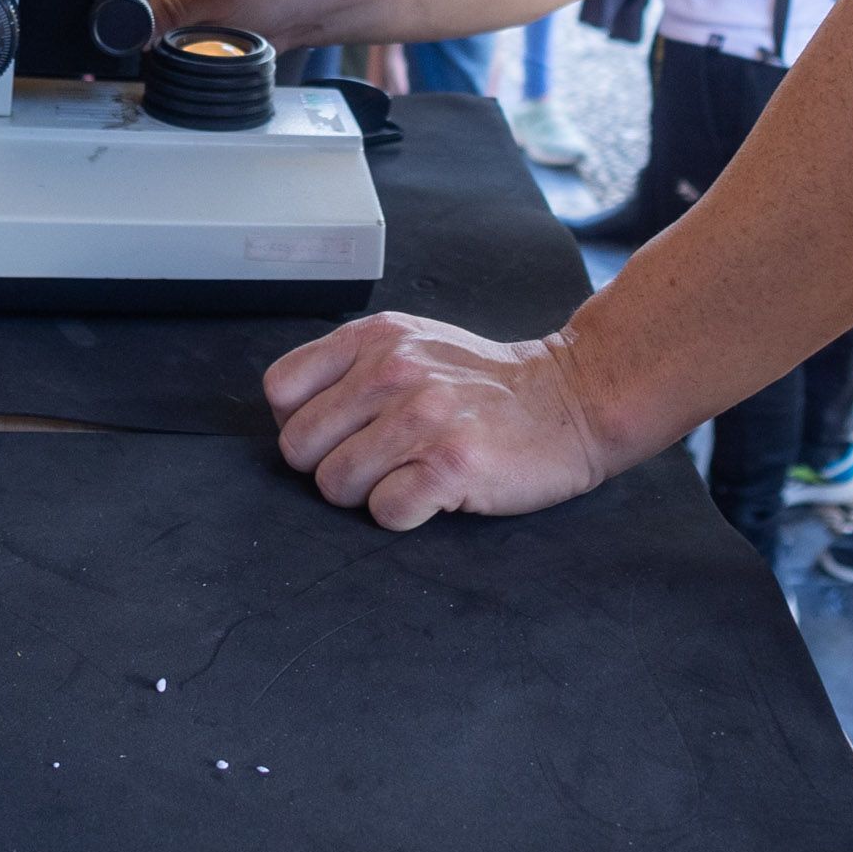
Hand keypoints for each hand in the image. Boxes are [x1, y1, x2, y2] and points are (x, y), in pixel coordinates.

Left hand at [265, 313, 614, 530]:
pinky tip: (436, 491)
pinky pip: (384, 512)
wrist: (572, 400)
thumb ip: (351, 367)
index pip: (280, 389)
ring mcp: (421, 417)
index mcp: (375, 337)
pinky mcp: (450, 464)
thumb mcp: (413, 344)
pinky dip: (406, 514)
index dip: (302, 422)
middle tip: (382, 460)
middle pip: (298, 447)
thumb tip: (290, 414)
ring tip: (413, 472)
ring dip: (369, 493)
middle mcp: (392, 370)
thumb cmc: (486, 384)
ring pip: (334, 485)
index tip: (341, 431)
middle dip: (332, 465)